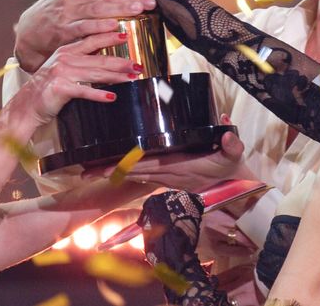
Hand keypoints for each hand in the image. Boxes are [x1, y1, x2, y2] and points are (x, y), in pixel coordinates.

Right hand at [8, 31, 137, 127]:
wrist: (27, 104)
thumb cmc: (48, 88)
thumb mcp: (63, 67)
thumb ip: (80, 59)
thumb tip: (104, 55)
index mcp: (67, 51)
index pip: (92, 40)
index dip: (109, 36)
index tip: (126, 35)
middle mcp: (65, 59)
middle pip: (99, 58)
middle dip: (121, 61)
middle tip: (138, 64)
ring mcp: (62, 73)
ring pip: (95, 73)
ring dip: (116, 76)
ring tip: (132, 78)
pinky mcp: (61, 89)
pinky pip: (84, 91)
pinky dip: (99, 94)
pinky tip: (111, 97)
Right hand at [13, 0, 155, 71]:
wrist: (31, 30)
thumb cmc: (59, 11)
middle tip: (148, 2)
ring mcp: (67, 12)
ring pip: (97, 8)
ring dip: (120, 9)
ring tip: (138, 10)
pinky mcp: (64, 30)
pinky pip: (85, 27)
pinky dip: (101, 27)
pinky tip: (116, 26)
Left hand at [83, 117, 249, 191]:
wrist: (233, 186)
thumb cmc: (229, 167)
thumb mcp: (234, 154)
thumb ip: (232, 144)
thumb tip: (227, 132)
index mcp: (178, 165)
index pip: (147, 165)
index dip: (127, 164)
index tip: (107, 165)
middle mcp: (167, 173)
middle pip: (132, 172)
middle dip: (109, 171)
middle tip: (85, 170)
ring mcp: (165, 177)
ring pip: (133, 175)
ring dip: (113, 173)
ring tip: (89, 171)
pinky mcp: (166, 177)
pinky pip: (141, 176)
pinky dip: (125, 173)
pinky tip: (110, 170)